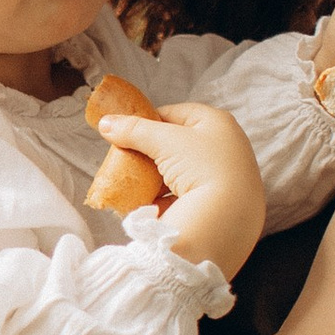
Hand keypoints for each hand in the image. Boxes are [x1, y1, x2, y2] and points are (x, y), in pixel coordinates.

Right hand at [86, 97, 267, 275]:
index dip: (148, 122)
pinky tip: (149, 206)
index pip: (175, 113)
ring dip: (155, 180)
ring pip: (179, 173)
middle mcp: (226, 148)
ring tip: (135, 185)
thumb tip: (106, 123)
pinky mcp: (217, 206)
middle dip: (150, 155)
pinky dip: (164, 201)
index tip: (126, 134)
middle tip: (128, 161)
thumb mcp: (165, 141)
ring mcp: (223, 179)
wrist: (228, 221)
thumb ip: (134, 130)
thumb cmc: (202, 168)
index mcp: (219, 123)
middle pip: (176, 145)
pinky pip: (184, 199)